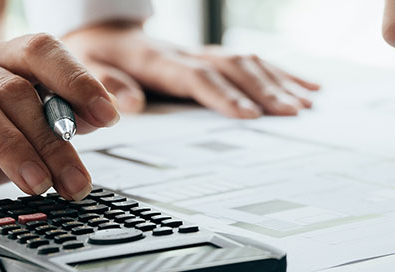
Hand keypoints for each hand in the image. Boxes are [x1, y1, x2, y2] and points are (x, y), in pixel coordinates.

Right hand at [0, 33, 119, 202]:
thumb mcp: (30, 133)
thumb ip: (65, 120)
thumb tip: (107, 115)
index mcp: (7, 59)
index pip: (44, 51)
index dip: (78, 79)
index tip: (109, 115)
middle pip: (16, 89)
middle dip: (51, 139)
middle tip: (75, 181)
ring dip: (10, 144)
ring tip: (35, 182)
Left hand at [60, 21, 319, 117]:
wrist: (101, 32)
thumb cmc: (94, 56)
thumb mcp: (86, 69)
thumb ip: (106, 85)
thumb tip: (128, 104)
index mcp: (158, 62)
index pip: (197, 78)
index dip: (224, 96)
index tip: (248, 116)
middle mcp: (187, 54)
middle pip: (233, 69)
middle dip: (265, 91)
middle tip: (292, 114)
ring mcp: (203, 54)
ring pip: (248, 63)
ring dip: (279, 83)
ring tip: (306, 105)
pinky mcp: (211, 57)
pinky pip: (252, 62)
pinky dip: (283, 74)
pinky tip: (308, 87)